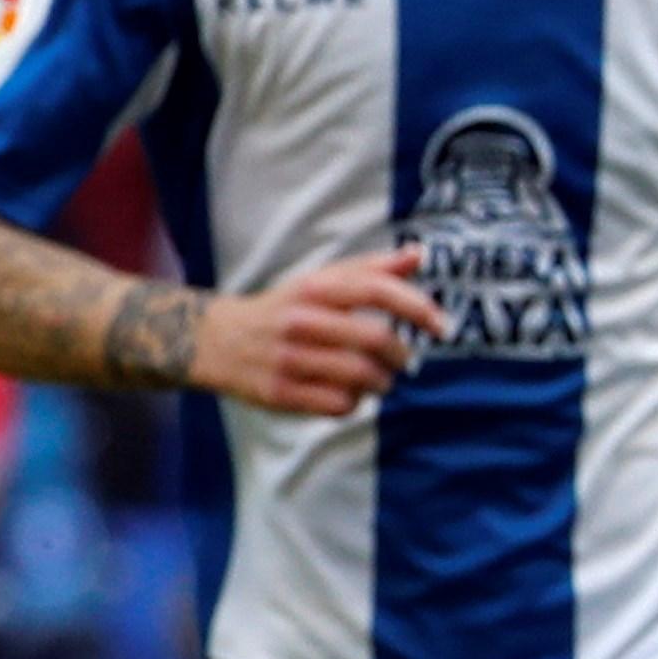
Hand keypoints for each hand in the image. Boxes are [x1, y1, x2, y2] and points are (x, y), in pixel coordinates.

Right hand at [197, 248, 447, 414]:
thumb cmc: (285, 309)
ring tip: (376, 378)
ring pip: (362, 377)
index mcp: (313, 288)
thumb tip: (419, 254)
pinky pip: (339, 405)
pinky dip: (353, 402)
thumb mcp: (320, 282)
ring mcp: (287, 358)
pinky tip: (346, 393)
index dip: (417, 306)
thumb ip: (370, 270)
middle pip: (376, 340)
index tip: (442, 326)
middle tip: (403, 361)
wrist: (214, 340)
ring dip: (381, 382)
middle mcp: (299, 320)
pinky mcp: (279, 393)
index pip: (375, 289)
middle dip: (402, 356)